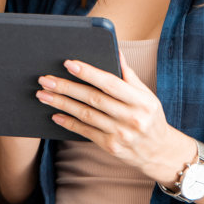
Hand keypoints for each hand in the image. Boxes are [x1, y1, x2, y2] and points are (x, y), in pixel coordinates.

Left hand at [36, 55, 193, 184]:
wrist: (160, 152)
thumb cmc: (150, 118)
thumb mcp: (147, 96)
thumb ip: (129, 76)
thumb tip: (115, 51)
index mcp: (141, 101)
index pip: (110, 83)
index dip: (88, 73)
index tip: (68, 63)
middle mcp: (131, 117)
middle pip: (93, 99)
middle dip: (66, 87)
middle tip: (45, 79)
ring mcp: (120, 134)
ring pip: (85, 115)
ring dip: (61, 104)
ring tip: (43, 94)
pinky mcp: (111, 147)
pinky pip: (85, 132)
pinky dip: (68, 123)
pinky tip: (55, 115)